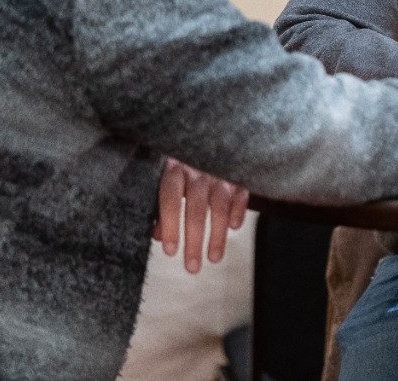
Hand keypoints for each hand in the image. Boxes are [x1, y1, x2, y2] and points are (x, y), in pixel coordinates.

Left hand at [154, 158, 248, 272]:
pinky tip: (235, 228)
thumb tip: (156, 236)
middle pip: (196, 207)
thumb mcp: (166, 178)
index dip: (170, 224)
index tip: (170, 251)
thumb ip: (161, 205)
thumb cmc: (181, 163)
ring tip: (214, 258)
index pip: (170, 198)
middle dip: (195, 239)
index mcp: (174, 169)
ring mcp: (220, 170)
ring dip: (217, 234)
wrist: (211, 129)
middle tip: (192, 268)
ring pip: (220, 204)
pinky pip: (241, 193)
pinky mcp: (239, 172)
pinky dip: (239, 210)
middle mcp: (198, 169)